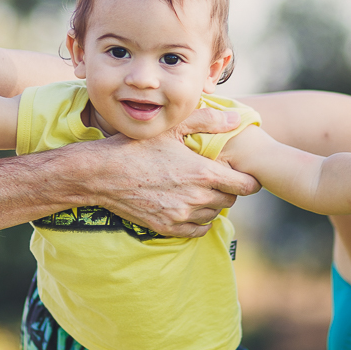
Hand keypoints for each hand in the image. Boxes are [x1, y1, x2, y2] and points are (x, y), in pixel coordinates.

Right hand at [87, 108, 261, 237]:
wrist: (102, 174)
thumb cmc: (137, 147)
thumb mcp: (172, 128)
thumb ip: (207, 121)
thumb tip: (237, 119)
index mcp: (203, 174)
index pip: (245, 186)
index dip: (248, 180)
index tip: (243, 176)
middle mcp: (197, 199)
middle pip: (230, 201)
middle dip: (227, 190)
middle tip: (214, 178)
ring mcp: (182, 216)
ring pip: (213, 215)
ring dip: (211, 204)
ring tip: (197, 189)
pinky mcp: (168, 228)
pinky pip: (197, 230)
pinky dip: (198, 221)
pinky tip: (188, 206)